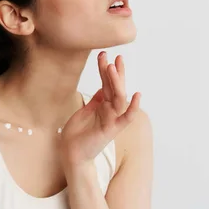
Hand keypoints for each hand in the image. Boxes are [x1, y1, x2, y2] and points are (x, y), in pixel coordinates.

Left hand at [60, 51, 141, 166]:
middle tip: (115, 56)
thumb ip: (96, 101)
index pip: (106, 84)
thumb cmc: (76, 135)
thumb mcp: (84, 112)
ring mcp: (111, 120)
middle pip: (115, 88)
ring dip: (117, 82)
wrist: (71, 154)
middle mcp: (109, 111)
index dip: (105, 70)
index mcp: (102, 106)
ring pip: (118, 98)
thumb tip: (103, 88)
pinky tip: (137, 95)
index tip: (103, 54)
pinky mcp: (110, 130)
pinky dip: (132, 108)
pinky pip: (125, 118)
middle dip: (115, 72)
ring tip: (113, 67)